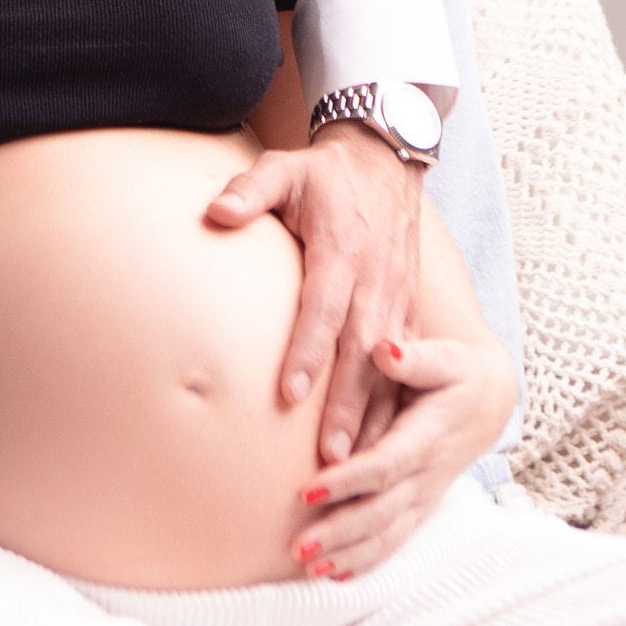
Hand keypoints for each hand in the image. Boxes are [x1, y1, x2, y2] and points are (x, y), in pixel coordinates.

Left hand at [206, 124, 422, 462]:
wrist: (385, 161)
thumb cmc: (325, 174)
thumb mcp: (284, 168)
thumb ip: (250, 190)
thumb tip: (216, 212)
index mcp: (342, 248)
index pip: (324, 306)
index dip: (308, 350)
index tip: (290, 394)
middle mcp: (376, 278)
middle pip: (362, 350)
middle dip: (349, 405)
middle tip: (331, 458)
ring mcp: (397, 295)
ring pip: (389, 366)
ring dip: (375, 414)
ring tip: (355, 464)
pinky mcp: (409, 307)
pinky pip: (408, 363)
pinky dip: (396, 403)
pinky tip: (383, 443)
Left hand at [289, 332, 518, 578]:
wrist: (488, 405)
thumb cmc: (459, 376)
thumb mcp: (444, 359)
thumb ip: (415, 358)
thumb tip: (385, 349)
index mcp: (428, 437)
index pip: (385, 466)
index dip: (348, 481)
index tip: (307, 490)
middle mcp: (427, 475)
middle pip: (381, 511)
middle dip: (340, 531)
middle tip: (298, 546)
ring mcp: (424, 496)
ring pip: (387, 534)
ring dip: (348, 554)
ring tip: (308, 569)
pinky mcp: (419, 507)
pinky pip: (393, 541)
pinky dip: (364, 561)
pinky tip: (333, 574)